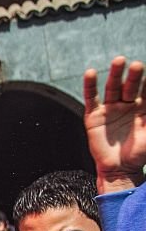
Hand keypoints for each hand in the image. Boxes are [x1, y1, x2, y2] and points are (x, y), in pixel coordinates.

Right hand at [84, 56, 145, 192]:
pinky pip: (91, 98)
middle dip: (134, 76)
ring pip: (112, 87)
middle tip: (137, 65)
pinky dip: (90, 86)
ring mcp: (110, 109)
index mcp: (144, 107)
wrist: (120, 169)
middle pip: (130, 85)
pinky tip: (91, 73)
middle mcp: (127, 105)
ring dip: (115, 74)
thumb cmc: (140, 154)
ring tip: (119, 61)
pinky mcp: (94, 115)